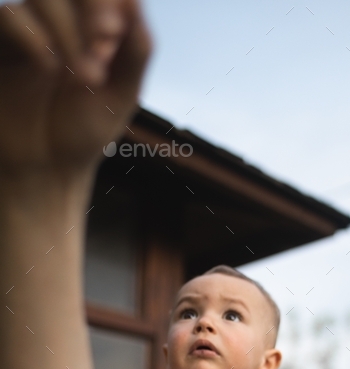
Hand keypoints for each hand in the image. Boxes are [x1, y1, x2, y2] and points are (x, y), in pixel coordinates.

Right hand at [0, 0, 150, 178]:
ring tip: (88, 74)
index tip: (115, 35)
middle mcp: (55, 21)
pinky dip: (31, 35)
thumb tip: (135, 2)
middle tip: (106, 42)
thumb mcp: (121, 96)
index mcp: (89, 26)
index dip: (106, 2)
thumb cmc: (83, 132)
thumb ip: (135, 52)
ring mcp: (25, 31)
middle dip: (91, 7)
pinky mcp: (0, 47)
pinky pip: (7, 18)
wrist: (47, 171)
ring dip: (67, 28)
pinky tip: (50, 67)